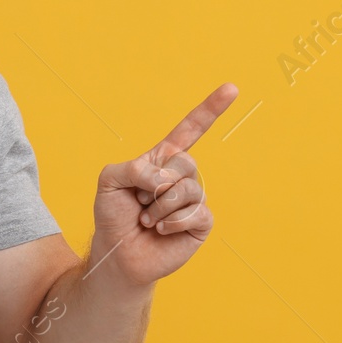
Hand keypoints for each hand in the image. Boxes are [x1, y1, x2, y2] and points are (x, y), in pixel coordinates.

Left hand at [91, 82, 238, 287]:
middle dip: (156, 184)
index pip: (191, 129)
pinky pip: (195, 212)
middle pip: (185, 162)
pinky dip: (172, 222)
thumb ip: (132, 168)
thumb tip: (165, 179)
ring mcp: (194, 199)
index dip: (211, 109)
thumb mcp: (109, 181)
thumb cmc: (114, 215)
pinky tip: (161, 231)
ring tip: (148, 220)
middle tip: (142, 201)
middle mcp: (182, 176)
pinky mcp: (200, 223)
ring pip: (188, 189)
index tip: (232, 89)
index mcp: (163, 159)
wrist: (118, 253)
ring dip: (160, 207)